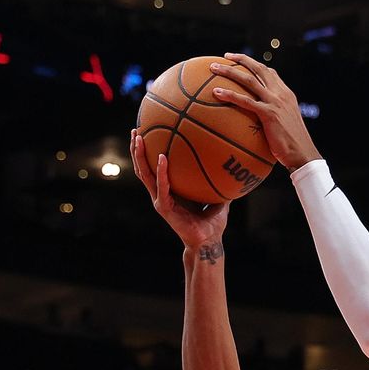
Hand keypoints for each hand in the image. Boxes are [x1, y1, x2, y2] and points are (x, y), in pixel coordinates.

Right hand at [130, 130, 228, 248]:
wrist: (209, 240)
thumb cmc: (213, 221)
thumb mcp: (218, 196)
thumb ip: (219, 180)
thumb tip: (233, 163)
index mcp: (170, 191)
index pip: (153, 168)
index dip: (147, 153)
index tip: (146, 132)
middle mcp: (161, 194)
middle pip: (143, 168)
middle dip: (137, 149)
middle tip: (136, 129)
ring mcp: (161, 201)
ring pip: (145, 175)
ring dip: (140, 156)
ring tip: (139, 138)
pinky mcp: (164, 208)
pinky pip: (162, 186)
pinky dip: (161, 172)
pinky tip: (162, 157)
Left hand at [209, 53, 321, 171]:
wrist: (303, 154)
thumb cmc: (292, 146)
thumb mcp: (285, 125)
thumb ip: (274, 117)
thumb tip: (259, 122)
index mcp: (286, 94)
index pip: (271, 73)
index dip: (256, 65)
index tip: (242, 62)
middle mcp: (281, 94)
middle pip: (259, 69)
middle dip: (242, 59)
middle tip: (226, 56)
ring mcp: (275, 102)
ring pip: (249, 80)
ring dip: (229, 71)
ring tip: (213, 68)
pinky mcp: (269, 113)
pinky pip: (245, 101)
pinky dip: (230, 94)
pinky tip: (216, 92)